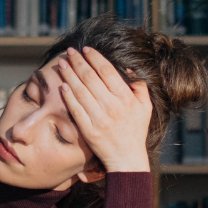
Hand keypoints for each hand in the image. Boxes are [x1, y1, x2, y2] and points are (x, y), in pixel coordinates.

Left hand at [56, 46, 152, 172]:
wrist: (127, 158)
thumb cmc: (136, 131)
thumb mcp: (145, 107)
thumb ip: (140, 86)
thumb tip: (128, 68)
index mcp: (126, 98)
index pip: (107, 71)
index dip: (95, 58)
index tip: (86, 49)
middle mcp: (112, 107)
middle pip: (91, 78)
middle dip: (78, 62)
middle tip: (70, 52)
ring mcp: (99, 119)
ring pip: (81, 91)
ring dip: (70, 75)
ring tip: (63, 64)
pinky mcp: (89, 130)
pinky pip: (76, 109)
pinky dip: (68, 96)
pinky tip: (62, 86)